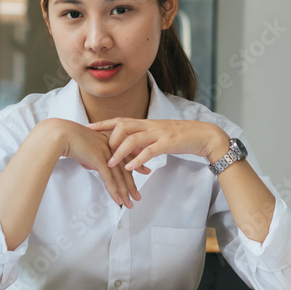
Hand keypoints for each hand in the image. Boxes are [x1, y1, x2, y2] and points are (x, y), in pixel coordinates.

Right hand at [43, 119, 141, 207]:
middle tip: (138, 196)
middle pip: (126, 169)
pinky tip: (118, 200)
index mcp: (108, 142)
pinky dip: (115, 191)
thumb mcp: (84, 148)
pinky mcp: (100, 160)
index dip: (136, 165)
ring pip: (120, 177)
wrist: (62, 134)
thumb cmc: (68, 138)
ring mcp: (106, 154)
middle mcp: (110, 147)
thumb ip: (91, 157)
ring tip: (129, 204)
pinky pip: (110, 179)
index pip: (126, 155)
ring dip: (125, 192)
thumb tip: (92, 166)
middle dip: (132, 185)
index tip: (145, 171)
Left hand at [86, 118, 229, 171]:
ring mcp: (159, 133)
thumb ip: (142, 141)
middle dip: (108, 137)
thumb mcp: (157, 137)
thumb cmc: (179, 137)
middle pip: (123, 125)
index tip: (87, 127)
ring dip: (120, 152)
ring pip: (134, 139)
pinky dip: (138, 160)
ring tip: (110, 164)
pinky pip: (150, 151)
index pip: (120, 120)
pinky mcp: (168, 143)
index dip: (103, 123)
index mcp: (146, 123)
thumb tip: (127, 150)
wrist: (203, 135)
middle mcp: (150, 125)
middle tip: (99, 149)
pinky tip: (130, 169)